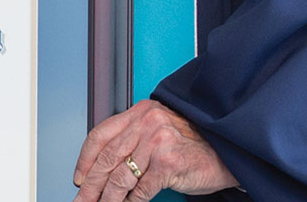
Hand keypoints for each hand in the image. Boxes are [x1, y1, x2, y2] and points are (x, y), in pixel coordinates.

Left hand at [72, 100, 237, 201]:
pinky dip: (131, 201)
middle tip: (82, 198)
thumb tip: (103, 165)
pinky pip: (142, 189)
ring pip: (121, 176)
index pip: (101, 135)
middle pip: (107, 157)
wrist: (227, 152)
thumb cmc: (192, 144)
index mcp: (139, 113)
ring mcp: (157, 143)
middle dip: (91, 183)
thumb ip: (133, 139)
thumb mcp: (158, 131)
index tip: (79, 177)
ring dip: (108, 197)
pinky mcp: (168, 163)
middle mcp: (146, 124)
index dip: (85, 159)